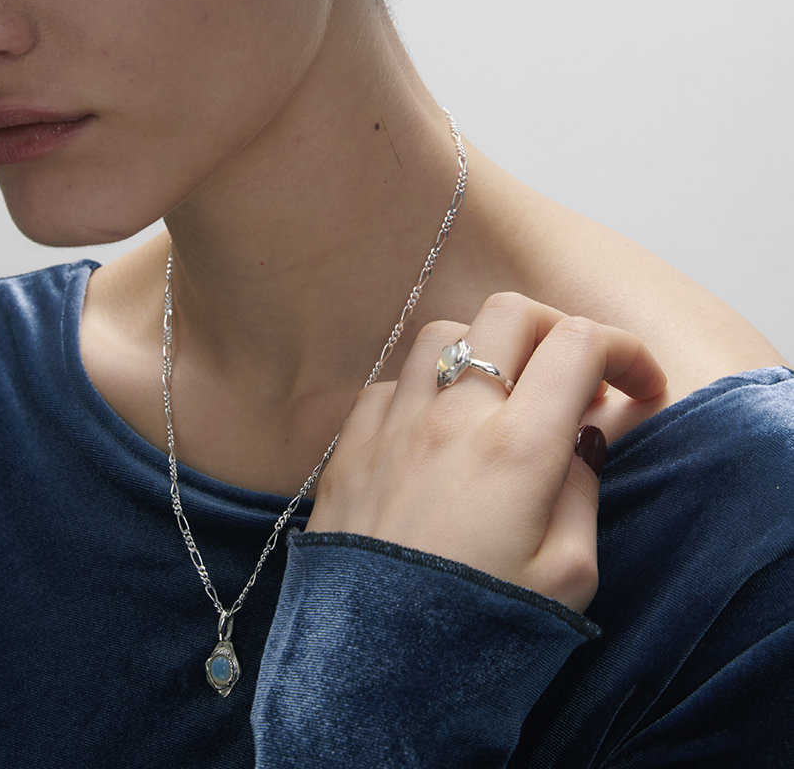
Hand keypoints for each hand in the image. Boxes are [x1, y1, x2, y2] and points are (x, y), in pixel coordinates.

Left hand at [307, 292, 666, 613]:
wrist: (369, 678)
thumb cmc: (477, 635)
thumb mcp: (567, 578)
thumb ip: (583, 490)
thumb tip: (583, 436)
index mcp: (517, 449)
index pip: (579, 345)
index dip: (624, 351)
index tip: (640, 388)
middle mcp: (453, 419)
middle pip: (509, 313)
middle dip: (555, 331)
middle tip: (574, 379)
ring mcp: (394, 426)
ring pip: (444, 335)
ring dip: (485, 351)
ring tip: (502, 401)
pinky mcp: (350, 447)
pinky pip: (391, 382)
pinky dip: (425, 390)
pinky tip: (437, 431)